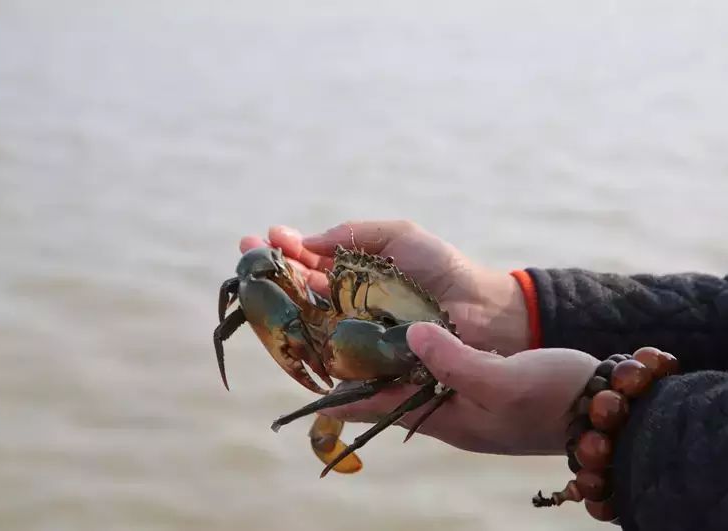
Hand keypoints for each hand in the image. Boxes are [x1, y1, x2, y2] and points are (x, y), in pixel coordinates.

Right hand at [239, 220, 529, 353]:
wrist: (481, 310)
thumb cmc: (442, 269)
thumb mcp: (398, 237)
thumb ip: (354, 235)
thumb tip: (305, 243)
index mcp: (355, 273)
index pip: (310, 261)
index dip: (286, 248)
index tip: (263, 235)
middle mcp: (348, 304)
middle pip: (299, 290)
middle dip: (271, 271)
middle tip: (246, 252)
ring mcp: (353, 334)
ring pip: (305, 323)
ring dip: (278, 304)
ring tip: (256, 285)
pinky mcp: (363, 363)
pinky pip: (328, 359)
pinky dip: (301, 349)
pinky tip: (278, 331)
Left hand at [324, 322, 598, 454]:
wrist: (609, 410)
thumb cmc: (558, 399)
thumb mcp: (505, 381)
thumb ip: (453, 360)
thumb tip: (409, 334)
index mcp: (445, 417)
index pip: (378, 409)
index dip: (342, 395)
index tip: (308, 374)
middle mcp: (449, 411)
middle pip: (388, 393)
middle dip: (358, 368)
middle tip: (327, 334)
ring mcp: (467, 399)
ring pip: (410, 379)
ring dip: (384, 357)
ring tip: (358, 326)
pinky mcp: (485, 384)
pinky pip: (435, 368)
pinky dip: (416, 350)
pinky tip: (411, 329)